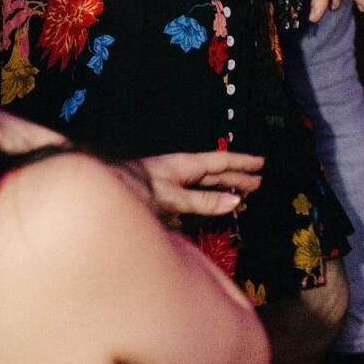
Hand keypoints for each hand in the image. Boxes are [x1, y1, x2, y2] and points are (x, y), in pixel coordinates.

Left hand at [138, 148, 263, 215]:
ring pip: (204, 180)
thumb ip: (203, 201)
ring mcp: (171, 179)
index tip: (260, 163)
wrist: (102, 189)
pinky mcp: (162, 191)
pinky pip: (194, 190)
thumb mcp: (173, 197)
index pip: (221, 161)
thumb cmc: (136, 190)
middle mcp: (181, 169)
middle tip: (257, 183)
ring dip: (223, 185)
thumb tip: (234, 201)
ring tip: (239, 191)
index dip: (241, 163)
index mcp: (186, 164)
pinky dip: (208, 195)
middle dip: (236, 176)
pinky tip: (208, 200)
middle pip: (215, 171)